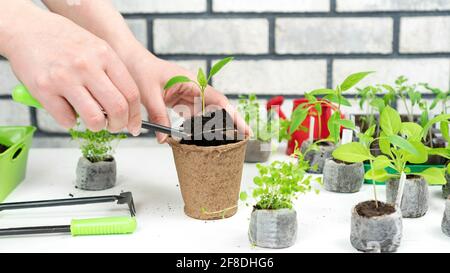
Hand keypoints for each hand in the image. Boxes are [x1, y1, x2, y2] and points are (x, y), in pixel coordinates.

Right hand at [3, 8, 141, 134]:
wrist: (28, 29)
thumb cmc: (66, 42)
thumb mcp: (98, 48)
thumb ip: (114, 74)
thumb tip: (129, 108)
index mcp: (105, 55)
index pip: (131, 94)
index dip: (135, 115)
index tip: (134, 125)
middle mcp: (87, 66)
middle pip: (118, 109)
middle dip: (119, 125)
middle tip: (114, 126)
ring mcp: (65, 78)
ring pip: (94, 119)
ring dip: (97, 127)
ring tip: (93, 122)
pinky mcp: (44, 89)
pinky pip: (67, 120)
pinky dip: (70, 122)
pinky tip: (68, 111)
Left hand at [124, 48, 249, 142]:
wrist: (128, 59)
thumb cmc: (140, 68)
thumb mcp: (148, 93)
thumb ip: (158, 115)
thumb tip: (164, 138)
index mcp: (192, 81)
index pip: (217, 100)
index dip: (232, 115)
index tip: (243, 129)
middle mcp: (194, 88)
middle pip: (217, 108)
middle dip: (230, 122)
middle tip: (242, 139)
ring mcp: (188, 94)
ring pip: (206, 114)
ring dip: (213, 127)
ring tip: (224, 142)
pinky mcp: (180, 100)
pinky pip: (193, 115)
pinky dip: (196, 126)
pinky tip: (199, 137)